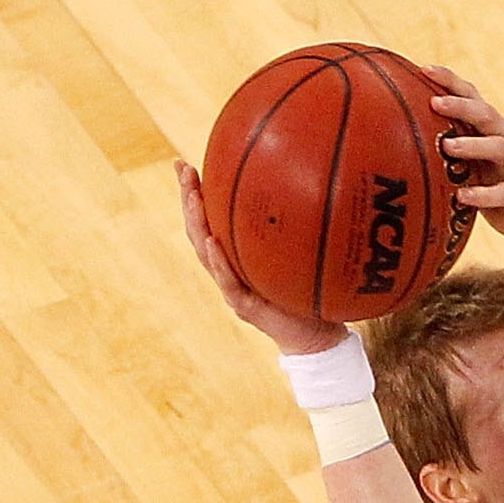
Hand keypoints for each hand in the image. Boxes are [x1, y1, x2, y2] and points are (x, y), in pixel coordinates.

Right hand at [178, 160, 347, 355]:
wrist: (319, 339)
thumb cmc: (313, 295)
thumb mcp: (308, 255)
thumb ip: (304, 228)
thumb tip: (322, 184)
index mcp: (237, 257)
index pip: (211, 219)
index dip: (195, 193)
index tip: (184, 163)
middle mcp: (229, 270)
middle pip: (199, 230)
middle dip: (188, 198)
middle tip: (182, 168)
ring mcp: (233, 289)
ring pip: (205, 253)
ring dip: (197, 223)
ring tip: (192, 196)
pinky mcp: (245, 308)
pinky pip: (229, 282)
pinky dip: (219, 262)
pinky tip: (212, 242)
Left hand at [428, 69, 503, 260]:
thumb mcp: (484, 176)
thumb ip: (459, 162)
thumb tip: (410, 153)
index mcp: (503, 135)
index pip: (477, 102)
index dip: (452, 83)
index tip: (423, 68)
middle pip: (489, 116)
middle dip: (461, 105)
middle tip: (433, 102)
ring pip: (500, 147)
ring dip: (473, 144)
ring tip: (447, 146)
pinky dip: (484, 194)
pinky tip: (463, 197)